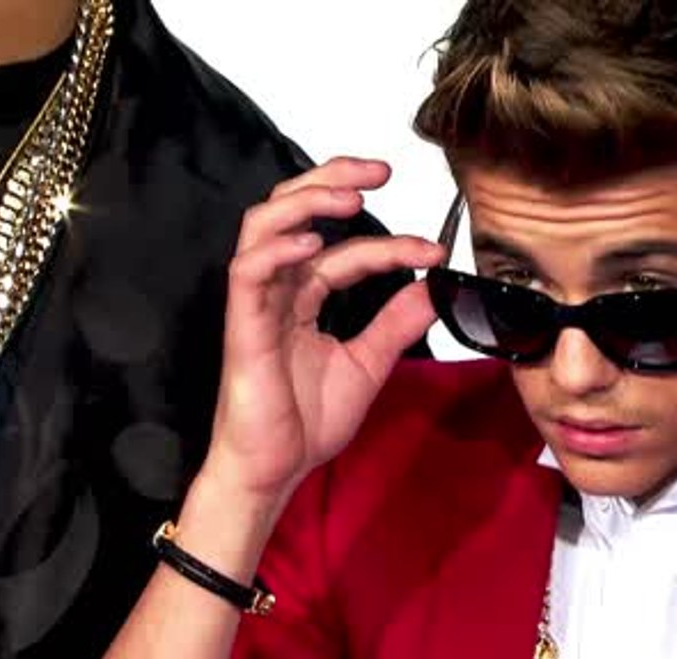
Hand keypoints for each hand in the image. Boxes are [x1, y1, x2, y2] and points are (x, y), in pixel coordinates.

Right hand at [200, 157, 444, 511]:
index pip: (346, 250)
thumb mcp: (368, 364)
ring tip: (350, 195)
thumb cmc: (304, 422)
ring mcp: (256, 304)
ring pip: (264, 226)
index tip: (434, 249)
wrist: (274, 470)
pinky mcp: (242, 327)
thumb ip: (396, 324)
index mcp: (303, 297)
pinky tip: (313, 244)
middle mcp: (278, 290)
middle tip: (382, 169)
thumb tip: (433, 288)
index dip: (390, 243)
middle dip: (333, 178)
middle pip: (291, 210)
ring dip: (306, 201)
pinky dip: (277, 249)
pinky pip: (248, 273)